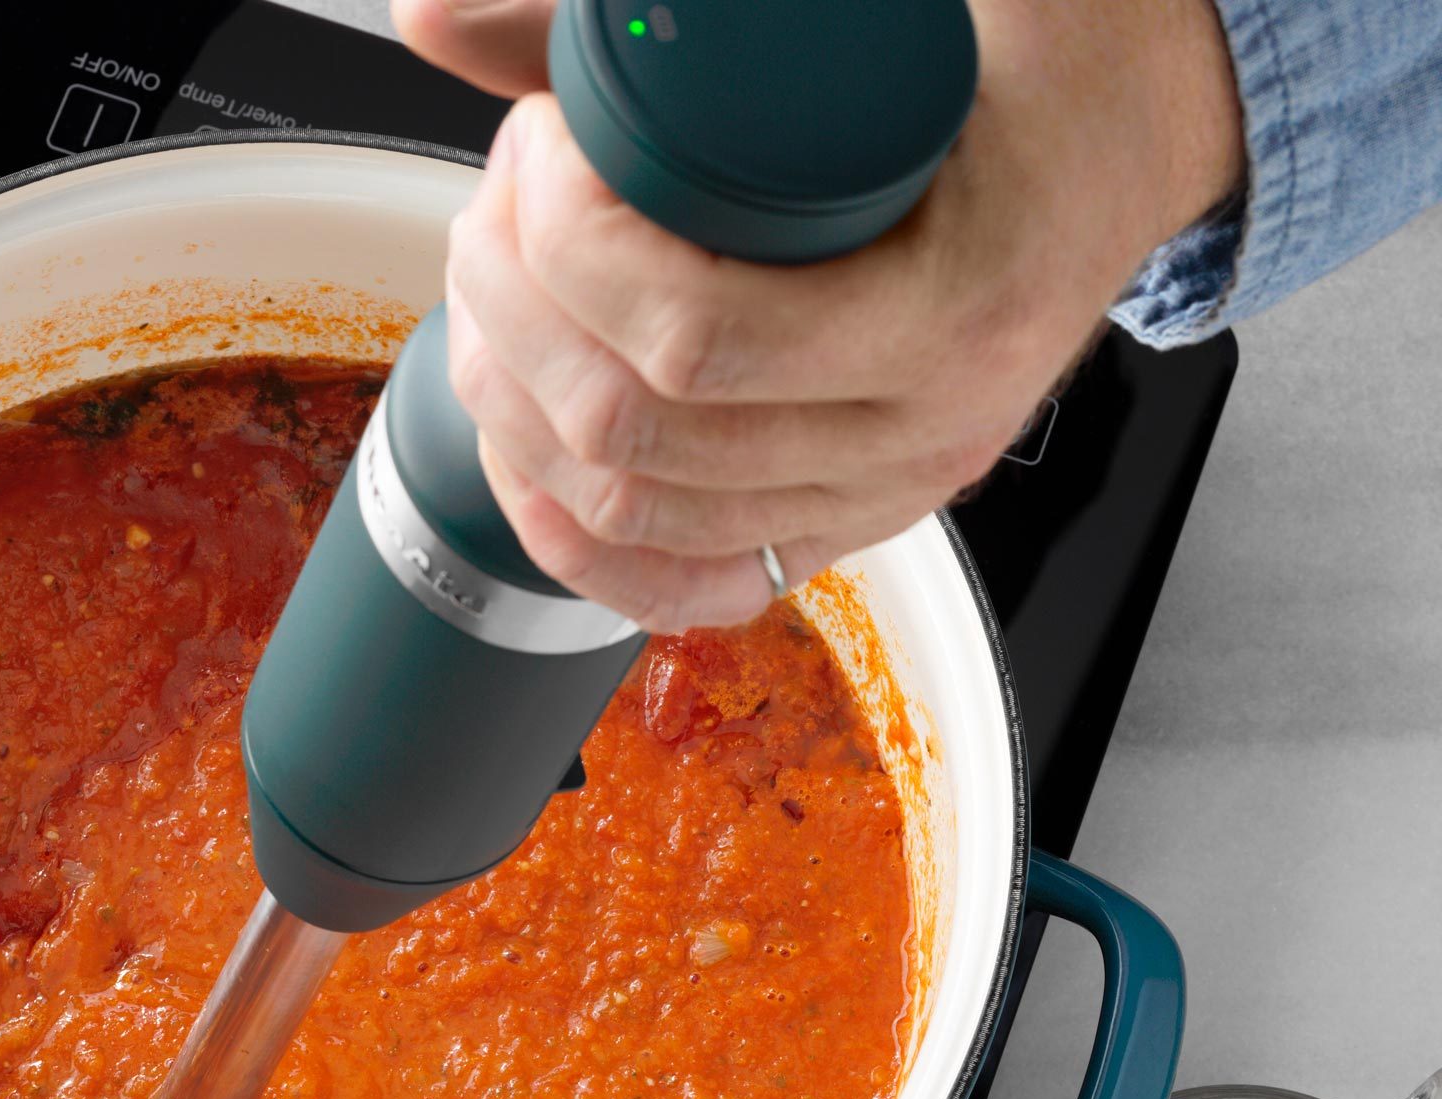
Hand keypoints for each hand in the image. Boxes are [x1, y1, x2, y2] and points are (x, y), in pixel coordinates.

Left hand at [394, 0, 1244, 628]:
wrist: (1121, 127)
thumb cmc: (1025, 48)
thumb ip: (660, 0)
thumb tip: (432, 19)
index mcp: (958, 303)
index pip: (695, 340)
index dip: (569, 247)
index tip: (545, 145)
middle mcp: (925, 428)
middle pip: (638, 432)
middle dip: (516, 309)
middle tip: (498, 202)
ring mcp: (881, 489)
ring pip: (636, 510)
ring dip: (516, 401)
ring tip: (493, 285)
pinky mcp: (845, 517)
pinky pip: (689, 585)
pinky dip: (576, 539)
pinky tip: (523, 458)